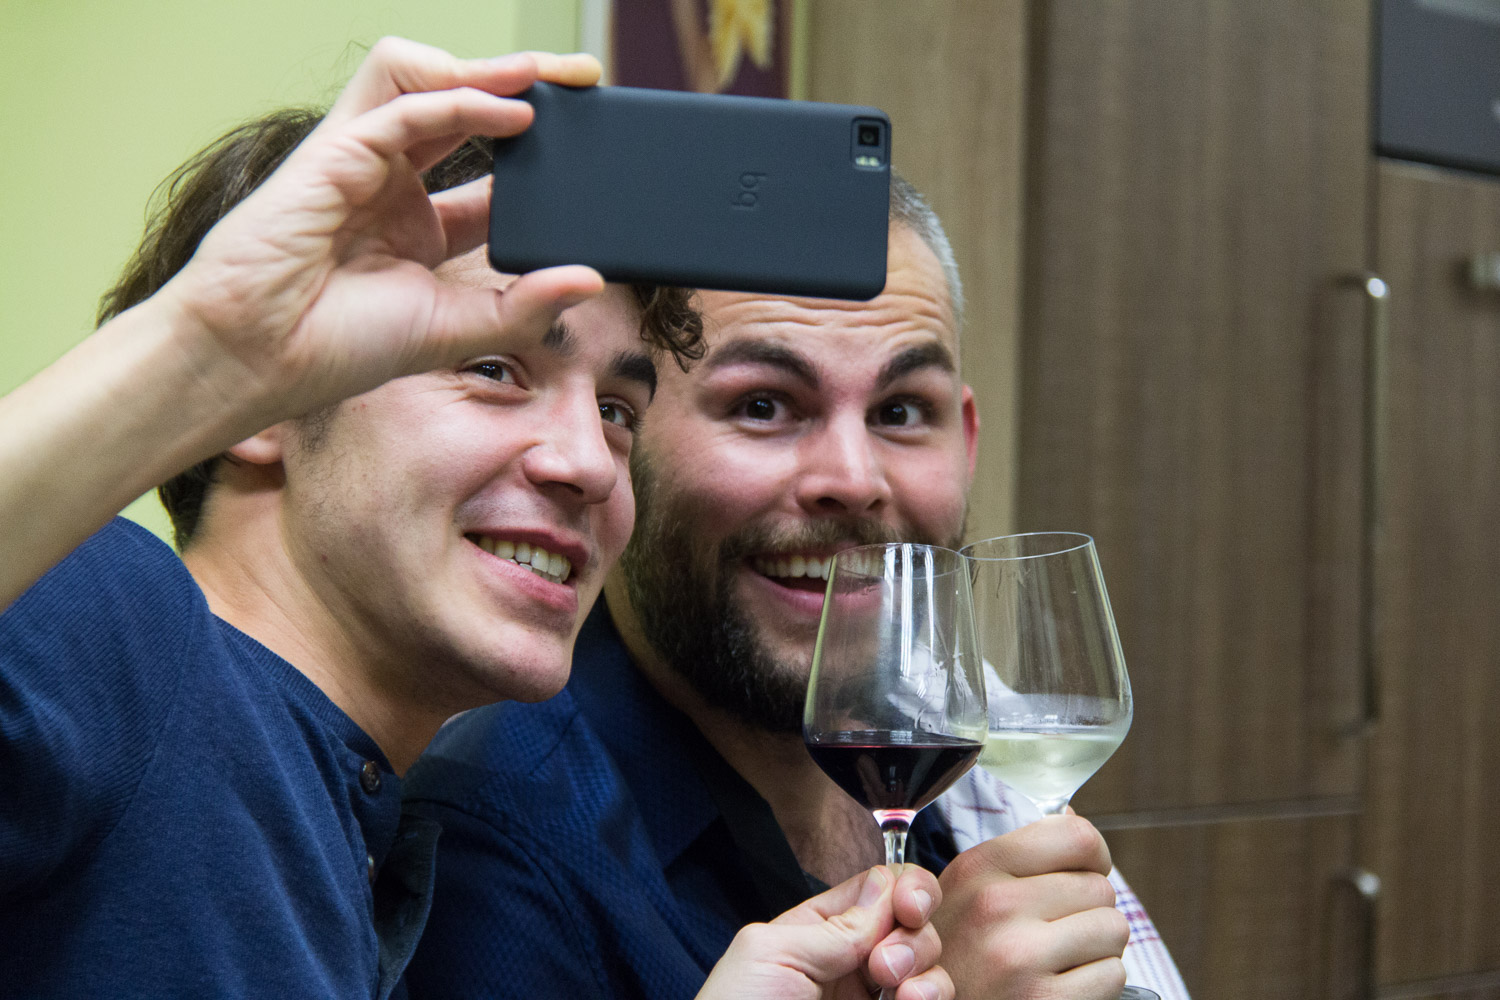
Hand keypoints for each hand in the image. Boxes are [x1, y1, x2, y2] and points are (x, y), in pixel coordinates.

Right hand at [155, 37, 606, 427]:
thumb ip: (524, 306)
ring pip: (423, 81)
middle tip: (583, 81)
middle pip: (462, 106)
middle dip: (522, 86)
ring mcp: (361, 161)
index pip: (488, 169)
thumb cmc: (338, 345)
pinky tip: (511, 113)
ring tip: (547, 78)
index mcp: (416, 222)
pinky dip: (460, 102)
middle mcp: (390, 181)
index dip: (536, 151)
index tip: (588, 147)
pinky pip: (401, 106)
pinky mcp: (334, 154)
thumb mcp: (456, 328)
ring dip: (486, 71)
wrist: (259, 359)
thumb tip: (591, 281)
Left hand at [698, 865, 953, 999]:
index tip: (907, 907)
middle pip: (914, 928)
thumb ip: (834, 923)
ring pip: (931, 970)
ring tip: (900, 993)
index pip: (880, 890)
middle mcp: (852, 964)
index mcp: (819, 930)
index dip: (905, 889)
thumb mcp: (771, 953)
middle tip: (883, 966)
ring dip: (928, 973)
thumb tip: (886, 884)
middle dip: (913, 937)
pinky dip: (933, 997)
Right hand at [933, 815, 1128, 998]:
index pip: (1077, 836)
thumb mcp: (963, 891)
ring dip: (1097, 949)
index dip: (1093, 857)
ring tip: (1058, 960)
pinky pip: (1113, 975)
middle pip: (1100, 888)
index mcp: (978, 868)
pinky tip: (1059, 986)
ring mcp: (1020, 957)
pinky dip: (1097, 985)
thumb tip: (1074, 818)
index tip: (1083, 874)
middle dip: (1088, 911)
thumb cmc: (954, 954)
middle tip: (1054, 933)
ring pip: (1114, 930)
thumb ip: (1015, 856)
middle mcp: (996, 906)